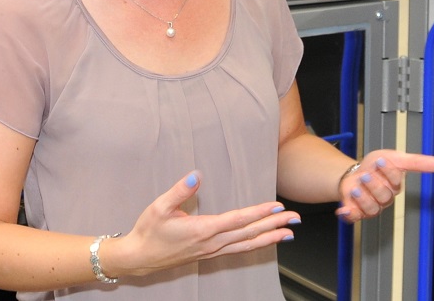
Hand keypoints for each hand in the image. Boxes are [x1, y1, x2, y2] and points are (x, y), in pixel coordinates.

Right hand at [105, 171, 299, 278]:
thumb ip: (179, 191)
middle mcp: (211, 243)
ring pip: (247, 245)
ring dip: (270, 238)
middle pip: (249, 234)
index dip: (258, 212)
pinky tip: (266, 241)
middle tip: (295, 218)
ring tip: (290, 232)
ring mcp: (212, 251)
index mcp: (202, 230)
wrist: (139, 257)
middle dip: (274, 225)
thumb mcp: (159, 207)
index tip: (276, 206)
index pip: (237, 220)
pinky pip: (239, 251)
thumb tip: (197, 175)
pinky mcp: (210, 254)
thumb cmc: (148, 231)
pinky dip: (256, 245)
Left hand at [335, 150, 433, 221]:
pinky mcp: (356, 212)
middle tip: (365, 175)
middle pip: (383, 196)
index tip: (379, 161)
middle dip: (373, 185)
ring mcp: (370, 207)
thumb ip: (417, 162)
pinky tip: (344, 209)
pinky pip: (354, 218)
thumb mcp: (396, 158)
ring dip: (361, 198)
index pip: (395, 182)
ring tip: (353, 188)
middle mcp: (384, 199)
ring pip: (371, 209)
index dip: (388, 172)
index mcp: (394, 186)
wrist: (353, 173)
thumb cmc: (375, 166)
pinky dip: (349, 214)